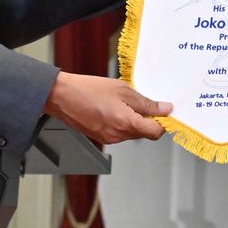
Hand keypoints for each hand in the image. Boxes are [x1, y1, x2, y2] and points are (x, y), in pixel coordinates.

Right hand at [44, 72, 171, 144]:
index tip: (165, 111)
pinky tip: (115, 107)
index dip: (164, 122)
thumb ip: (146, 102)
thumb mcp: (123, 89)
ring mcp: (109, 138)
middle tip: (144, 100)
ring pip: (132, 132)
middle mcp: (118, 135)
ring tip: (124, 101)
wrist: (62, 96)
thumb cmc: (88, 90)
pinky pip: (120, 132)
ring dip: (135, 120)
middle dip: (149, 119)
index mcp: (126, 123)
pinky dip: (123, 122)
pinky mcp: (101, 137)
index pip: (156, 132)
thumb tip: (164, 109)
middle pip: (145, 133)